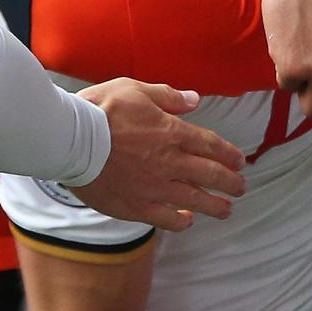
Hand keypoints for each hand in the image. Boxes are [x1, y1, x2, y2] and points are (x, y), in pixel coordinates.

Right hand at [73, 78, 245, 231]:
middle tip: (241, 188)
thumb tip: (195, 100)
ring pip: (195, 200)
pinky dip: (181, 221)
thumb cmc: (100, 109)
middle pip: (211, 175)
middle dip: (231, 182)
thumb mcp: (136, 89)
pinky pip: (166, 219)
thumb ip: (168, 97)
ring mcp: (155, 187)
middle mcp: (170, 162)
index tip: (240, 161)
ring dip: (215, 206)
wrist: (70, 139)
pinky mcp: (136, 206)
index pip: (212, 146)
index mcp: (172, 132)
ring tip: (226, 210)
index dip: (230, 155)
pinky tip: (187, 221)